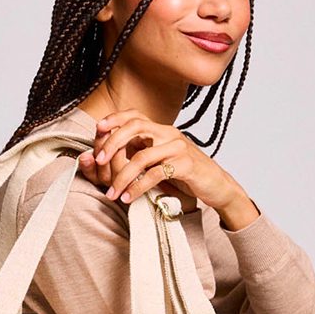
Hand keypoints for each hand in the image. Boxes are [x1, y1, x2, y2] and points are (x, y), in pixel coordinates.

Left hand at [75, 107, 240, 213]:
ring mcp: (178, 148)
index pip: (135, 115)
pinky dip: (138, 187)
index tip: (97, 129)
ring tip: (112, 193)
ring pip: (142, 156)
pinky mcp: (185, 165)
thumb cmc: (185, 175)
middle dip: (113, 143)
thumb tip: (110, 159)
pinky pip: (155, 174)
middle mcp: (169, 134)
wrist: (217, 186)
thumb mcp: (161, 161)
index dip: (115, 119)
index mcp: (162, 130)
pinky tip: (129, 198)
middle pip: (135, 127)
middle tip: (99, 162)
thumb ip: (140, 157)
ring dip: (122, 176)